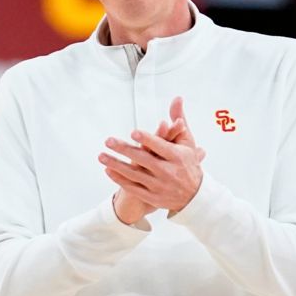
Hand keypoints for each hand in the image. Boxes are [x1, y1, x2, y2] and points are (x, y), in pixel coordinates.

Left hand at [101, 97, 205, 216]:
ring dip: (116, 165)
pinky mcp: (153, 197)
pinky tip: (108, 170)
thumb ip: (178, 119)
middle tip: (108, 141)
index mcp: (177, 157)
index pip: (161, 147)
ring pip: (135, 175)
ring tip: (101, 156)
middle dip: (125, 150)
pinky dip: (120, 179)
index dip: (148, 139)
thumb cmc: (188, 163)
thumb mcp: (186, 141)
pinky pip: (133, 188)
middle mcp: (169, 172)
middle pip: (144, 160)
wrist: (194, 196)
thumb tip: (177, 98)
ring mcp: (160, 186)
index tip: (133, 132)